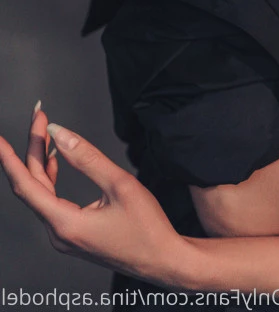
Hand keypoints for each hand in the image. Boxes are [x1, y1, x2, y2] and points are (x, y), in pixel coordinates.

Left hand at [0, 103, 193, 288]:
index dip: (10, 157)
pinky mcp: (74, 235)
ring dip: (42, 161)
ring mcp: (65, 236)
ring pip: (42, 193)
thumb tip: (60, 133)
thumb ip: (86, 158)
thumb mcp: (119, 185)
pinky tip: (56, 161)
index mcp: (64, 224)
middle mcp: (58, 233)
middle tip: (39, 115)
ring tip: (45, 131)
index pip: (25, 185)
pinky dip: (51, 178)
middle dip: (34, 148)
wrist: (165, 260)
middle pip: (33, 185)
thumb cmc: (147, 227)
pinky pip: (51, 203)